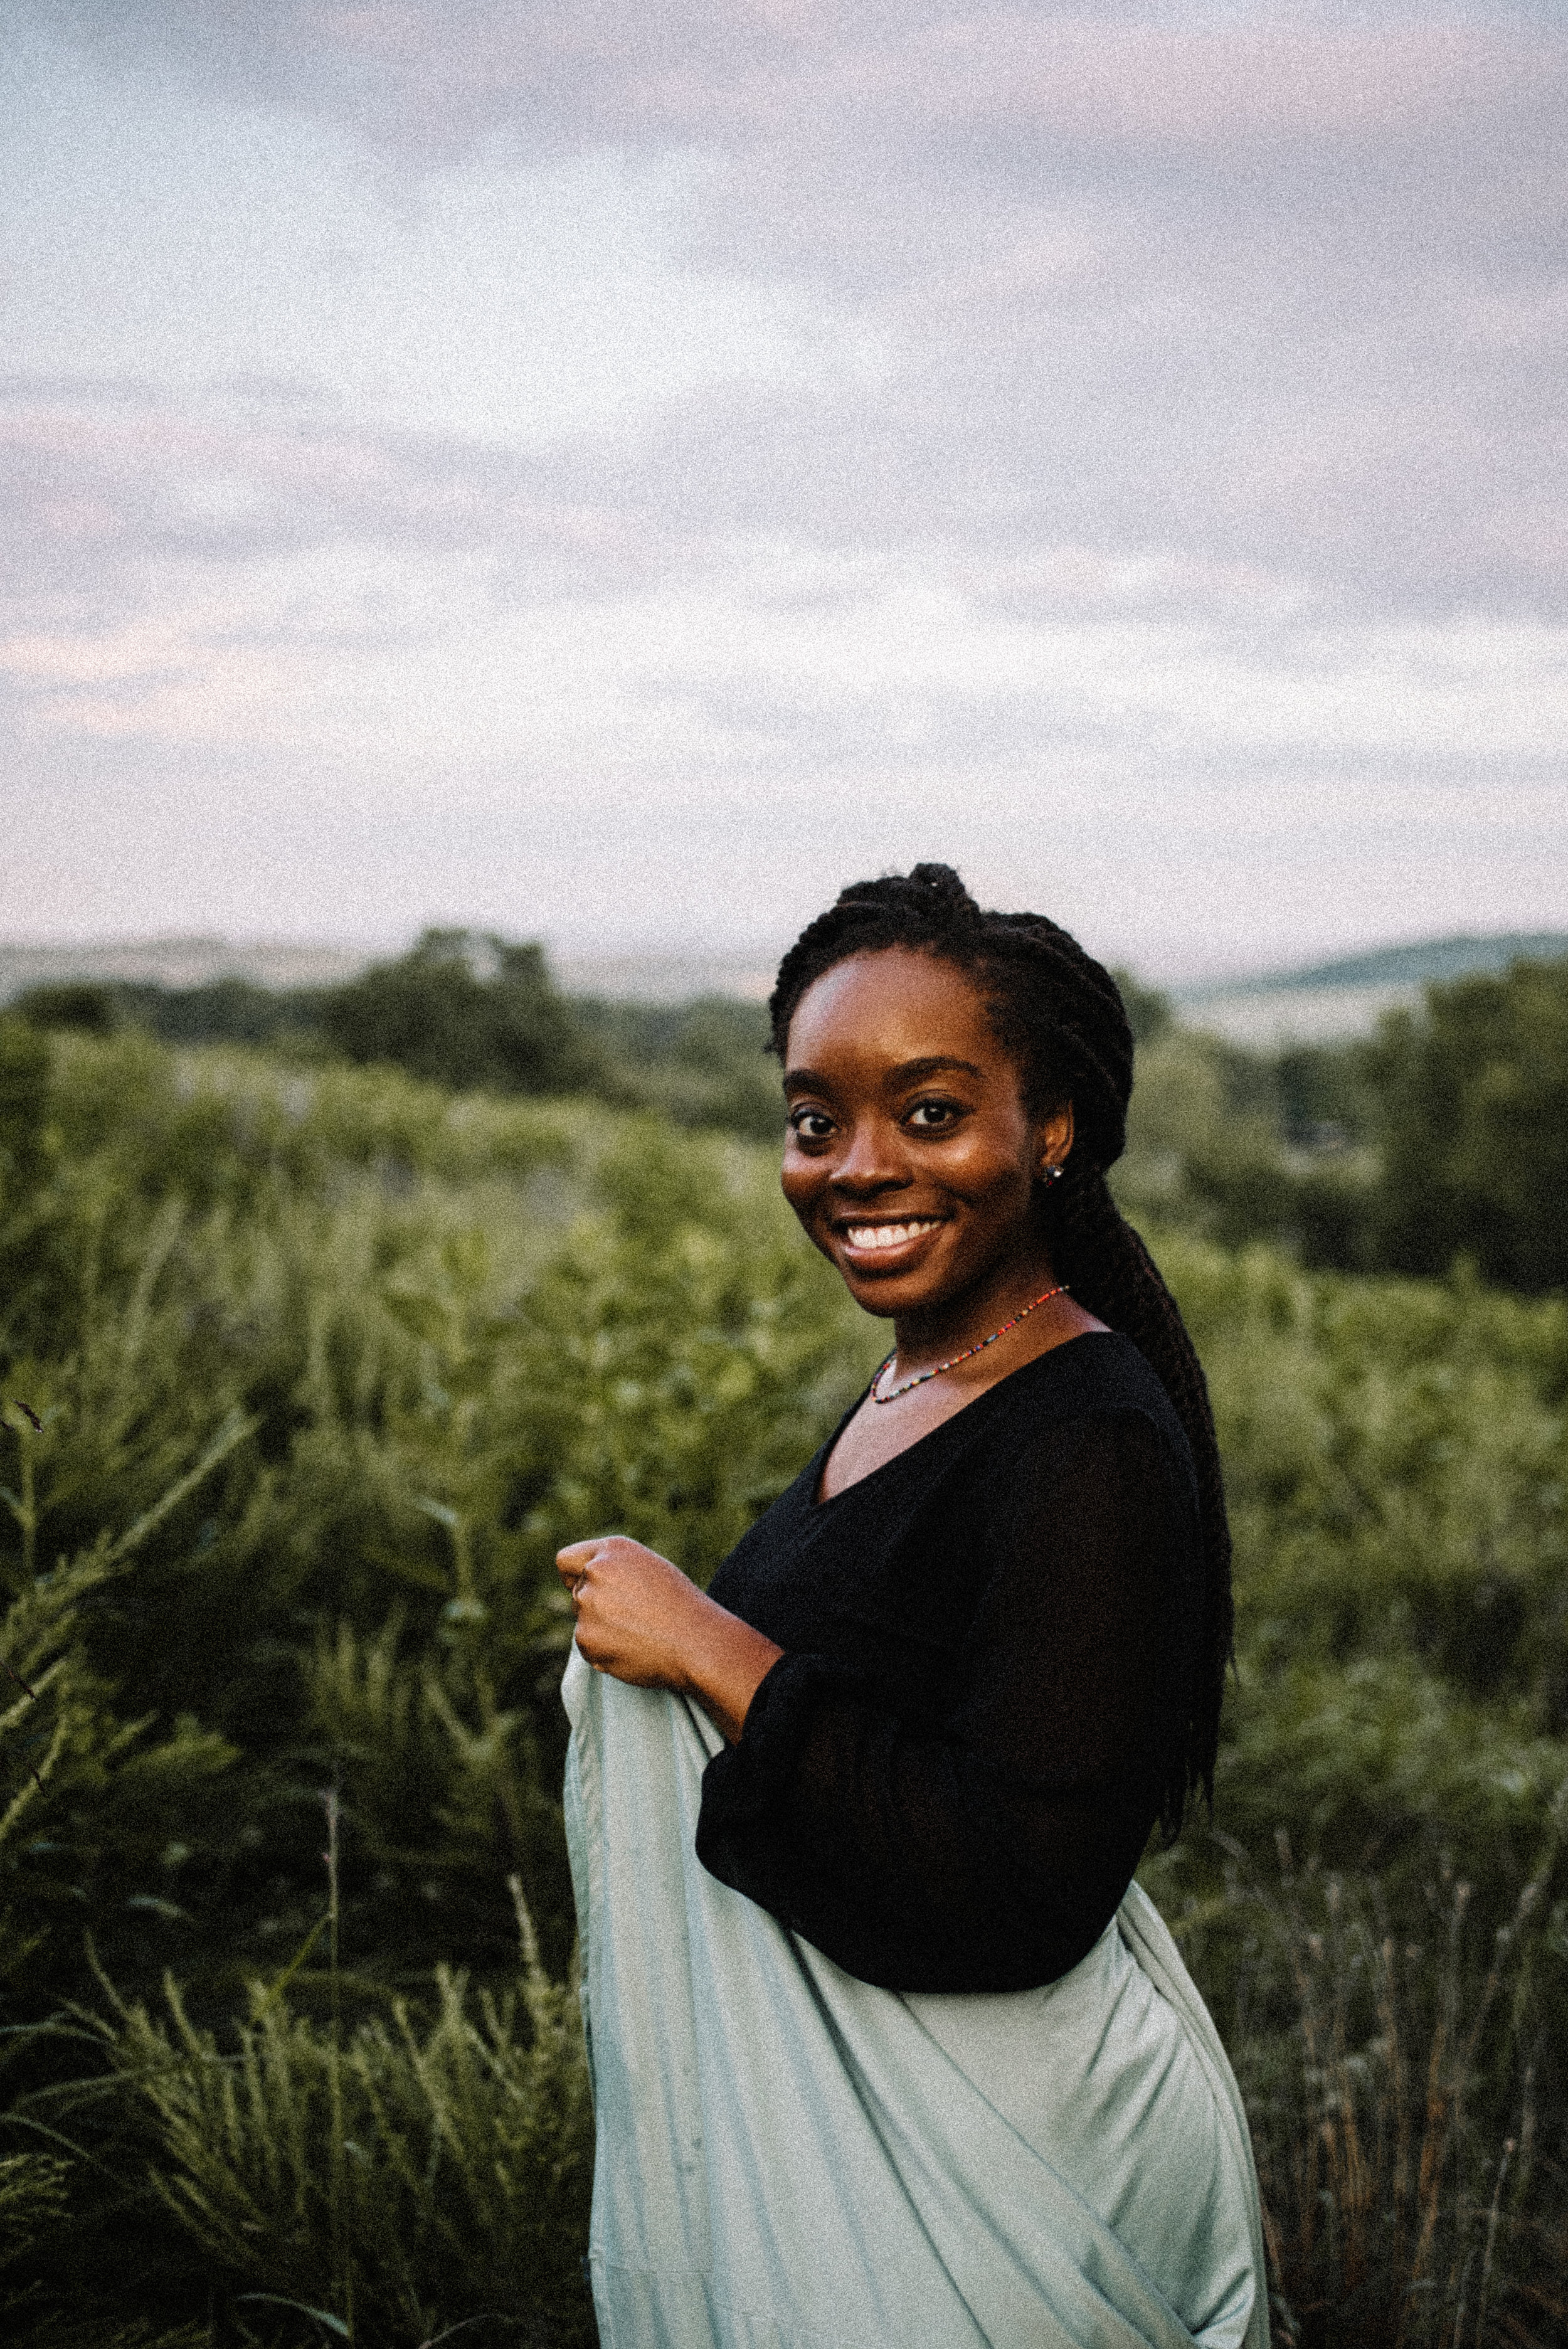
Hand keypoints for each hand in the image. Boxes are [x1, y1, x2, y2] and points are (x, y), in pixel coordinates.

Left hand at [556, 1534, 783, 1742]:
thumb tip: (583, 1585)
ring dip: (602, 1630)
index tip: (585, 1588)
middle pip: (578, 1594)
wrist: (697, 1643)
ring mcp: (587, 1605)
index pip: (567, 1561)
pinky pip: (588, 1647)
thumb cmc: (680, 1606)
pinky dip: (605, 1652)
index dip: (575, 1576)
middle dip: (597, 1606)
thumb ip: (614, 1570)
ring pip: (584, 1621)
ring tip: (639, 1633)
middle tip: (635, 1618)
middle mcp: (595, 1572)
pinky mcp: (586, 1639)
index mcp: (612, 1549)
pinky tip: (634, 1650)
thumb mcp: (649, 1570)